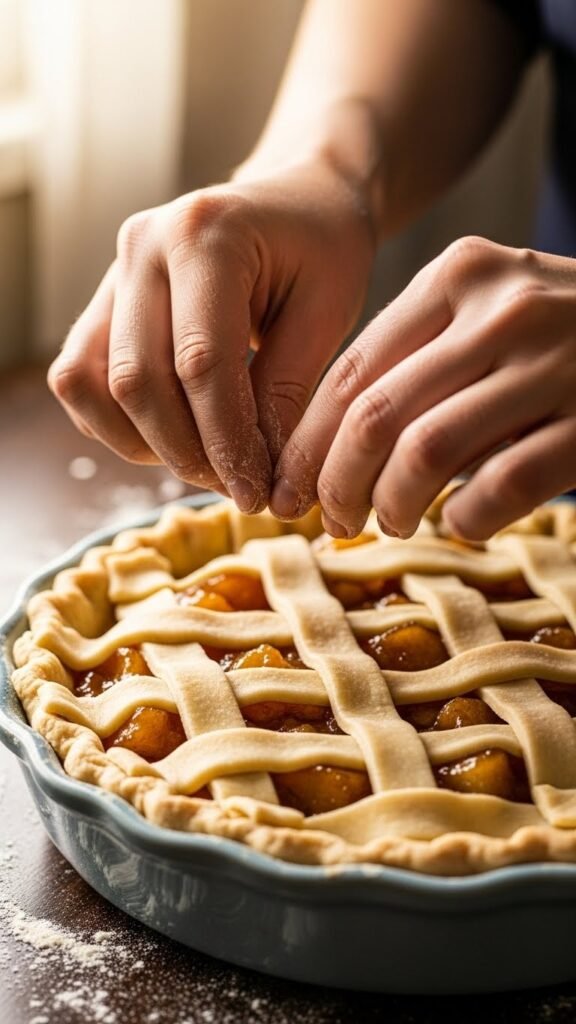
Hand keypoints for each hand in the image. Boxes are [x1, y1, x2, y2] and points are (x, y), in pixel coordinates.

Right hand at [48, 161, 375, 512]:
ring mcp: (113, 272)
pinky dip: (118, 424)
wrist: (296, 199)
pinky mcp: (103, 302)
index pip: (201, 362)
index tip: (256, 491)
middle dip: (188, 452)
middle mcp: (143, 248)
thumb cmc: (322, 250)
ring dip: (145, 444)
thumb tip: (261, 476)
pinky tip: (175, 437)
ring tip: (207, 463)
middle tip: (238, 487)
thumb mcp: (330, 312)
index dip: (227, 440)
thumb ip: (288, 390)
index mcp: (205, 235)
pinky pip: (81, 380)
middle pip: (139, 381)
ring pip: (93, 385)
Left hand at [271, 237, 575, 538]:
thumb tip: (326, 451)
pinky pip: (500, 486)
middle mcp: (503, 308)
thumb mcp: (489, 312)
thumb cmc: (560, 335)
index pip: (353, 368)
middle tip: (332, 520)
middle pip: (375, 414)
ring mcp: (554, 362)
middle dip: (335, 482)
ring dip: (390, 504)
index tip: (291, 485)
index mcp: (461, 274)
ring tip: (389, 522)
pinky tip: (463, 522)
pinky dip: (466, 518)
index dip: (309, 440)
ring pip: (426, 451)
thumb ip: (420, 359)